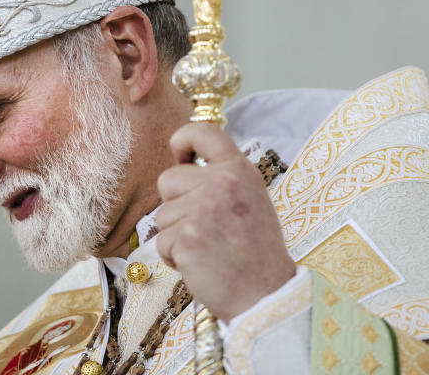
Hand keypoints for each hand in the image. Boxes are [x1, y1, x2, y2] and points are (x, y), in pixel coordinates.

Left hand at [155, 123, 295, 320]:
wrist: (267, 296)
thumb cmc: (257, 253)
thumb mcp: (252, 200)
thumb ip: (223, 180)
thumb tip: (185, 166)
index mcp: (240, 171)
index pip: (203, 131)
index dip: (182, 140)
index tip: (180, 156)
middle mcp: (222, 183)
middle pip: (168, 179)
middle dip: (175, 205)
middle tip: (203, 229)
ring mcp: (204, 209)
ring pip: (162, 214)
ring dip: (175, 235)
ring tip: (207, 250)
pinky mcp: (187, 237)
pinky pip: (161, 241)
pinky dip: (173, 257)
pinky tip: (199, 265)